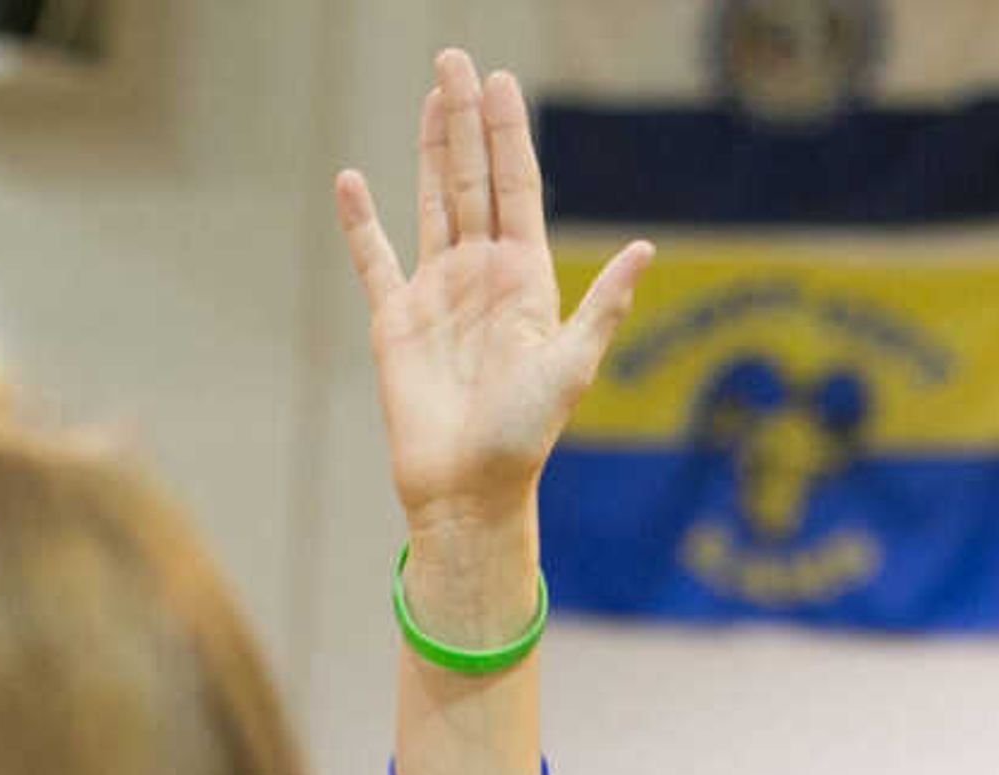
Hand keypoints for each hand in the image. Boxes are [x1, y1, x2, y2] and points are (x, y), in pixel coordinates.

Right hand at [334, 50, 653, 548]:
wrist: (469, 490)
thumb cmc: (526, 437)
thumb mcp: (572, 366)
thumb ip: (604, 304)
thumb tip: (646, 248)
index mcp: (526, 279)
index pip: (516, 188)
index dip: (508, 134)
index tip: (500, 82)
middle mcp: (481, 275)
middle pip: (473, 180)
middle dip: (467, 120)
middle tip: (456, 60)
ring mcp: (436, 292)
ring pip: (432, 202)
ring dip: (430, 148)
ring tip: (429, 94)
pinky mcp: (394, 319)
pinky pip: (373, 259)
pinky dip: (361, 222)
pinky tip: (352, 180)